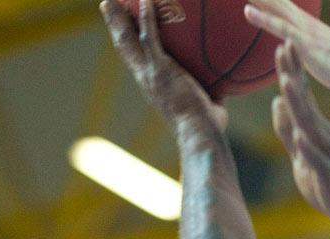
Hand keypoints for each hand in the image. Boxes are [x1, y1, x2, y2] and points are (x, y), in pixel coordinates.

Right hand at [99, 0, 227, 135]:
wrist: (199, 134)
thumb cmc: (206, 129)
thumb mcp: (206, 109)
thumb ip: (210, 98)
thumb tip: (222, 97)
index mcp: (153, 87)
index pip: (135, 61)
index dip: (128, 45)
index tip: (122, 30)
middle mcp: (146, 79)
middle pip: (124, 46)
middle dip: (115, 25)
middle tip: (108, 6)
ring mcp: (150, 73)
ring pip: (128, 39)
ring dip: (119, 18)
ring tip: (111, 0)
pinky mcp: (160, 68)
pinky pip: (150, 36)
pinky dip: (147, 16)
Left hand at [245, 0, 329, 105]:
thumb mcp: (328, 61)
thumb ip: (315, 55)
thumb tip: (310, 57)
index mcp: (310, 27)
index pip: (284, 6)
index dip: (269, 0)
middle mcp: (307, 24)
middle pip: (278, 1)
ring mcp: (307, 33)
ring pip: (276, 7)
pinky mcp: (308, 46)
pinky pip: (282, 28)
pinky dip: (264, 18)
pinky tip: (247, 11)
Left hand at [273, 42, 329, 224]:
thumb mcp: (301, 157)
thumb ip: (288, 132)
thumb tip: (276, 102)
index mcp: (317, 131)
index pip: (302, 97)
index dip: (292, 72)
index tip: (282, 44)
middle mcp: (324, 137)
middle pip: (305, 103)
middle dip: (293, 76)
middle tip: (285, 46)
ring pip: (311, 128)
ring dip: (299, 106)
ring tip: (287, 83)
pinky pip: (320, 162)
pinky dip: (309, 149)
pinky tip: (300, 136)